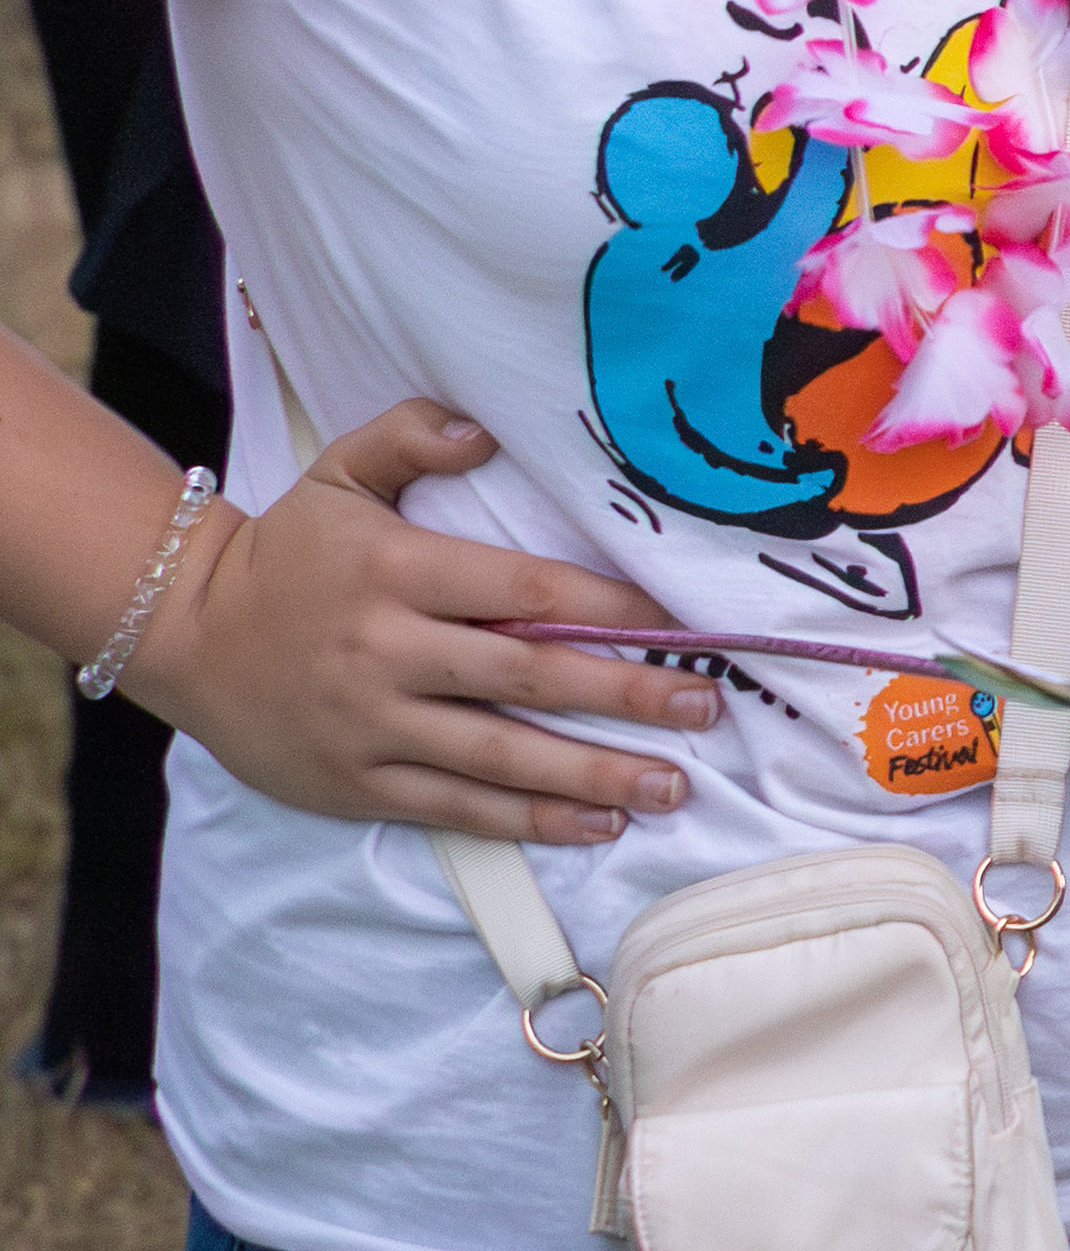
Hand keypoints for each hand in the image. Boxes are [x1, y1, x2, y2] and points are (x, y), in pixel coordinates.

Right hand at [145, 403, 718, 847]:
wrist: (182, 632)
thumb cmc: (288, 551)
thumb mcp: (338, 473)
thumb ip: (410, 436)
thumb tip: (485, 427)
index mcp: (395, 572)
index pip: (524, 593)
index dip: (612, 611)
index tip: (686, 626)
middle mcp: (385, 652)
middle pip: (527, 679)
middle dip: (626, 696)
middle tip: (706, 708)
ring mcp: (370, 725)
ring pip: (500, 756)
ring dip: (594, 774)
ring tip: (674, 785)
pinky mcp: (353, 783)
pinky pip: (457, 807)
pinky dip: (531, 820)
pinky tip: (598, 823)